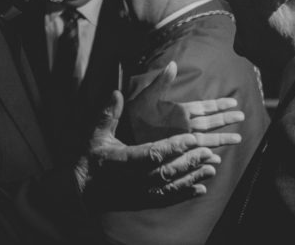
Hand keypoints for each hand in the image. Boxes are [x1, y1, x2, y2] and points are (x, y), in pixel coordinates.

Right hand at [76, 62, 242, 208]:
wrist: (80, 190)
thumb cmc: (90, 159)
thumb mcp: (96, 135)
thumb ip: (109, 114)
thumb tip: (116, 92)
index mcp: (124, 160)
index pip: (154, 152)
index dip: (174, 146)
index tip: (192, 138)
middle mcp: (135, 179)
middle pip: (168, 170)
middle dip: (190, 160)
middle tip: (210, 150)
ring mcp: (140, 193)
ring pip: (172, 185)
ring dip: (193, 176)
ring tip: (213, 168)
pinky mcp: (144, 201)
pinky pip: (169, 198)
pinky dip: (186, 194)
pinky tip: (201, 188)